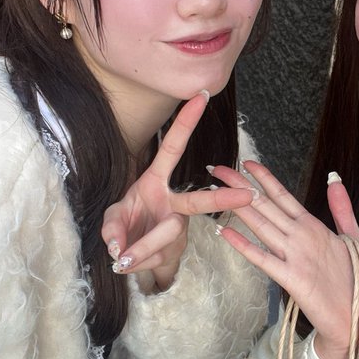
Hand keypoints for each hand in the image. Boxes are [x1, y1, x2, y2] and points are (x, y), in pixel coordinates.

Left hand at [101, 92, 253, 291]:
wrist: (132, 256)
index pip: (173, 149)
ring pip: (166, 235)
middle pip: (197, 201)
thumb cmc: (126, 226)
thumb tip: (118, 249)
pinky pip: (154, 258)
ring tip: (121, 259)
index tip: (201, 96)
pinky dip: (134, 262)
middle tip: (247, 196)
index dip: (186, 123)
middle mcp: (172, 202)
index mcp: (155, 181)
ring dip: (139, 248)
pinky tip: (128, 262)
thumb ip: (111, 229)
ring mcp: (177, 228)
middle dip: (220, 199)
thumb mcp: (111, 221)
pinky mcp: (175, 251)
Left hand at [210, 161, 358, 358]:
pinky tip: (225, 231)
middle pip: (265, 204)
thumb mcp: (354, 238)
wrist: (355, 320)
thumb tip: (335, 179)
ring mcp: (294, 256)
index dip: (263, 177)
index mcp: (314, 226)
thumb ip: (342, 208)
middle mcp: (301, 236)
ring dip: (235, 206)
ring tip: (214, 191)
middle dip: (238, 185)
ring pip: (260, 225)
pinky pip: (261, 259)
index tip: (244, 162)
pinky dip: (243, 245)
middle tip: (216, 168)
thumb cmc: (355, 282)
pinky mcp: (290, 278)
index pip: (283, 195)